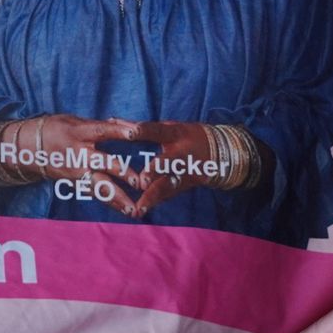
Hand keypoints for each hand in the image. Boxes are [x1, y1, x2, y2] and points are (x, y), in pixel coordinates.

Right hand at [38, 114, 145, 217]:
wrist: (30, 148)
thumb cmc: (58, 129)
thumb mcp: (77, 121)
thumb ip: (104, 126)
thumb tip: (132, 126)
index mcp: (80, 132)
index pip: (102, 130)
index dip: (118, 131)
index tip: (135, 133)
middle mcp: (79, 153)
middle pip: (103, 163)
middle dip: (122, 173)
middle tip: (139, 182)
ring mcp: (77, 171)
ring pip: (100, 186)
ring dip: (118, 198)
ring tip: (134, 210)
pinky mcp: (76, 184)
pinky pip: (96, 194)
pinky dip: (111, 203)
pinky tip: (125, 211)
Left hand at [125, 121, 241, 219]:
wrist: (221, 153)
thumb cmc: (186, 136)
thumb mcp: (170, 127)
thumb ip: (142, 129)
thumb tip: (111, 121)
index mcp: (176, 134)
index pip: (158, 131)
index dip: (144, 130)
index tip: (130, 132)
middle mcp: (182, 153)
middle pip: (168, 162)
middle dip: (155, 171)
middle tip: (141, 181)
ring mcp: (186, 172)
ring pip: (168, 185)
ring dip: (152, 198)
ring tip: (137, 209)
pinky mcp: (187, 185)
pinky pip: (168, 195)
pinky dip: (154, 202)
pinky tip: (140, 210)